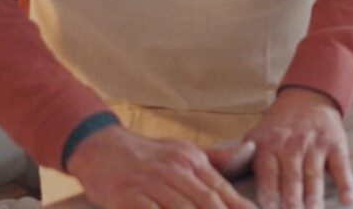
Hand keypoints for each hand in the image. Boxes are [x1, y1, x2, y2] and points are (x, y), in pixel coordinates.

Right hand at [68, 124, 254, 208]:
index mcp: (191, 160)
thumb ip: (216, 159)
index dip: (237, 205)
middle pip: (205, 200)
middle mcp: (175, 170)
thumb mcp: (184, 151)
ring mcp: (151, 183)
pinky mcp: (128, 197)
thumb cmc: (149, 154)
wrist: (103, 148)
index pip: (220, 187)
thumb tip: (250, 151)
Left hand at [245, 87, 352, 208]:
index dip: (268, 195)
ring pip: (314, 175)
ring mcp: (314, 145)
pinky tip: (349, 200)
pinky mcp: (335, 144)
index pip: (267, 175)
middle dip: (291, 201)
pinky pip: (341, 166)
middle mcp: (291, 146)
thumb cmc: (277, 128)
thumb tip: (214, 181)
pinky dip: (346, 183)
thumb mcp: (254, 137)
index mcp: (268, 147)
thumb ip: (237, 159)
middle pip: (292, 178)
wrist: (308, 98)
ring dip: (314, 197)